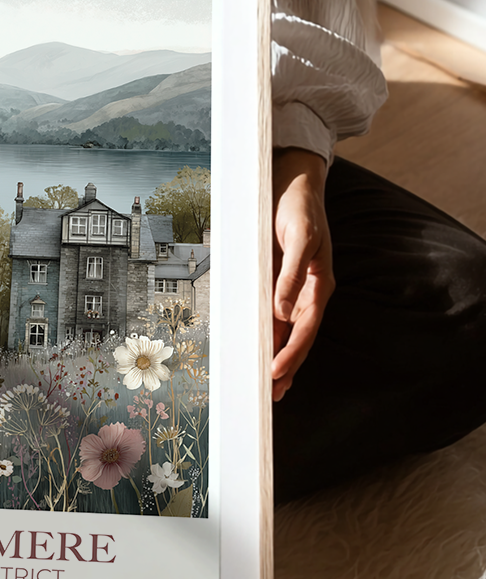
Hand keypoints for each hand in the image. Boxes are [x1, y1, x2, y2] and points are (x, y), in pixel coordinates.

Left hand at [271, 148, 333, 401]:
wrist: (292, 182)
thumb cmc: (298, 207)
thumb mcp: (299, 235)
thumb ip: (292, 273)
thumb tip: (282, 310)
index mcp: (319, 285)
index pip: (305, 329)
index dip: (291, 353)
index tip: (275, 373)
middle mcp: (307, 293)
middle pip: (296, 338)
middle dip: (285, 367)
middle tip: (270, 396)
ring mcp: (293, 289)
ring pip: (285, 333)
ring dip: (277, 358)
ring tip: (268, 388)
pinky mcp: (278, 282)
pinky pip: (273, 317)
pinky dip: (268, 338)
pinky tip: (260, 352)